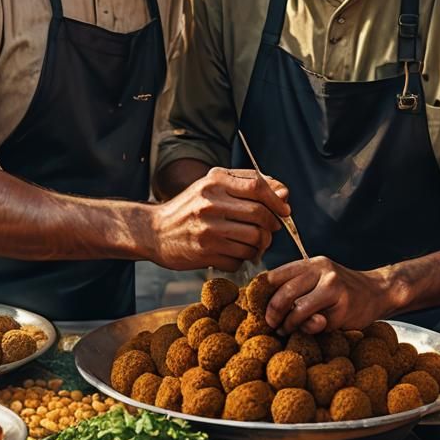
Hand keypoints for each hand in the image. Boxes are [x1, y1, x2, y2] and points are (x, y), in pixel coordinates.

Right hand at [144, 167, 288, 271]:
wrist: (154, 231)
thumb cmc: (191, 207)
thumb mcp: (214, 185)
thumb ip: (248, 184)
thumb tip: (284, 193)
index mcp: (215, 181)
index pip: (258, 187)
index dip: (277, 200)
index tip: (285, 210)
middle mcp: (210, 203)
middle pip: (260, 215)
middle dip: (272, 225)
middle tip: (270, 229)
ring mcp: (208, 229)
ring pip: (254, 239)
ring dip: (260, 245)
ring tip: (254, 243)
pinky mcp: (205, 252)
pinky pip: (240, 259)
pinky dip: (244, 259)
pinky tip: (235, 253)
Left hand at [265, 257, 389, 333]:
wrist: (378, 292)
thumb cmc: (341, 289)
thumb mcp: (318, 279)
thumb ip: (296, 286)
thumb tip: (263, 303)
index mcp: (311, 263)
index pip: (276, 276)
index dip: (262, 294)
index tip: (258, 308)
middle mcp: (322, 270)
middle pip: (284, 292)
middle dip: (273, 312)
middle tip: (271, 323)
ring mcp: (333, 287)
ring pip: (297, 308)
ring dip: (288, 324)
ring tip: (287, 329)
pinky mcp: (343, 308)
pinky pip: (316, 323)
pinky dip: (308, 329)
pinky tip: (311, 329)